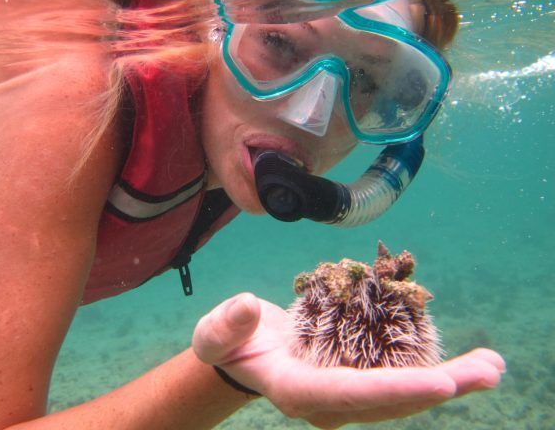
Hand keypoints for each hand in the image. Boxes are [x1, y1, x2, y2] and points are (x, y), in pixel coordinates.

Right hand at [192, 293, 504, 428]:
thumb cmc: (228, 343)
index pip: (347, 394)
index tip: (440, 383)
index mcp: (296, 391)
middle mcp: (329, 402)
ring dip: (450, 382)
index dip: (394, 391)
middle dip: (440, 388)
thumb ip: (227, 324)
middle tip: (488, 371)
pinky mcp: (359, 380)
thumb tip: (250, 306)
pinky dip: (435, 369)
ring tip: (492, 366)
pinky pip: (400, 378)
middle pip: (389, 401)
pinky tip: (468, 362)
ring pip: (404, 394)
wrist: (242, 355)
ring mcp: (347, 395)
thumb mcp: (216, 332)